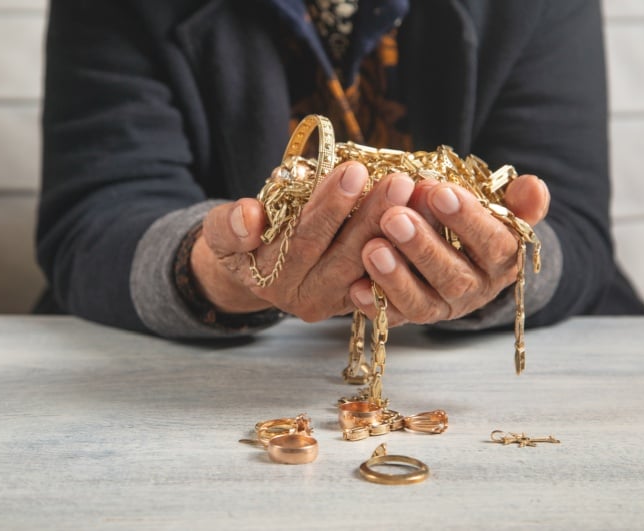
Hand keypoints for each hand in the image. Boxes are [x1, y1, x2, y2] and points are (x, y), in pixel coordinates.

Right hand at [190, 162, 415, 319]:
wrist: (254, 269)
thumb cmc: (241, 239)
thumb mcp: (222, 230)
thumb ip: (230, 225)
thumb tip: (249, 216)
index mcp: (267, 278)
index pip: (303, 240)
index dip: (329, 206)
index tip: (353, 170)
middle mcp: (302, 299)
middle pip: (342, 256)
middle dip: (371, 216)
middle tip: (398, 180)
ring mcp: (332, 303)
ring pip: (367, 267)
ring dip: (391, 232)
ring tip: (413, 195)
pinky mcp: (354, 302)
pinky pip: (383, 277)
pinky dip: (403, 249)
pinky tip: (421, 219)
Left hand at [348, 175, 550, 325]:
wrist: (462, 256)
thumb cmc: (475, 222)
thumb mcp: (502, 210)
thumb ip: (518, 201)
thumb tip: (533, 186)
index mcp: (502, 260)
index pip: (493, 243)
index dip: (468, 219)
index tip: (440, 190)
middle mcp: (473, 290)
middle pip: (453, 277)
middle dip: (422, 246)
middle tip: (394, 216)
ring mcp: (440, 307)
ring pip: (421, 302)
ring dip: (395, 276)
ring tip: (371, 246)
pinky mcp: (407, 318)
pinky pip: (391, 318)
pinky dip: (373, 304)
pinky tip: (355, 287)